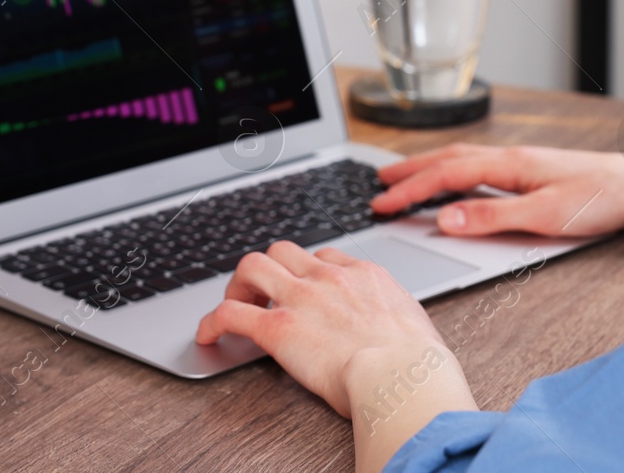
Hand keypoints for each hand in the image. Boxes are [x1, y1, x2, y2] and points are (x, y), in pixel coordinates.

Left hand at [195, 241, 465, 418]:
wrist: (403, 373)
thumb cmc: (416, 361)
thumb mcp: (413, 322)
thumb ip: (396, 317)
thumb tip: (400, 332)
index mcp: (363, 274)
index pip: (323, 256)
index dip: (307, 272)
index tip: (302, 288)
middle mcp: (328, 277)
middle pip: (282, 250)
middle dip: (268, 269)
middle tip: (262, 295)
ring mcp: (300, 298)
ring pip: (251, 266)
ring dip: (238, 285)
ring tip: (235, 307)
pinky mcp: (277, 328)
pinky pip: (229, 313)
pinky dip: (211, 323)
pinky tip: (207, 336)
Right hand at [371, 144, 623, 237]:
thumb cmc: (602, 198)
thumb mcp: (544, 216)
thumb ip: (492, 218)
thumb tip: (444, 219)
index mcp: (509, 164)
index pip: (445, 175)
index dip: (409, 189)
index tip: (380, 203)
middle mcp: (511, 158)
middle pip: (448, 159)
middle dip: (410, 171)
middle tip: (378, 182)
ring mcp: (523, 164)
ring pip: (464, 161)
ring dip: (430, 168)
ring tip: (406, 178)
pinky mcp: (534, 174)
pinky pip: (481, 168)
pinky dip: (456, 173)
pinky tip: (458, 184)